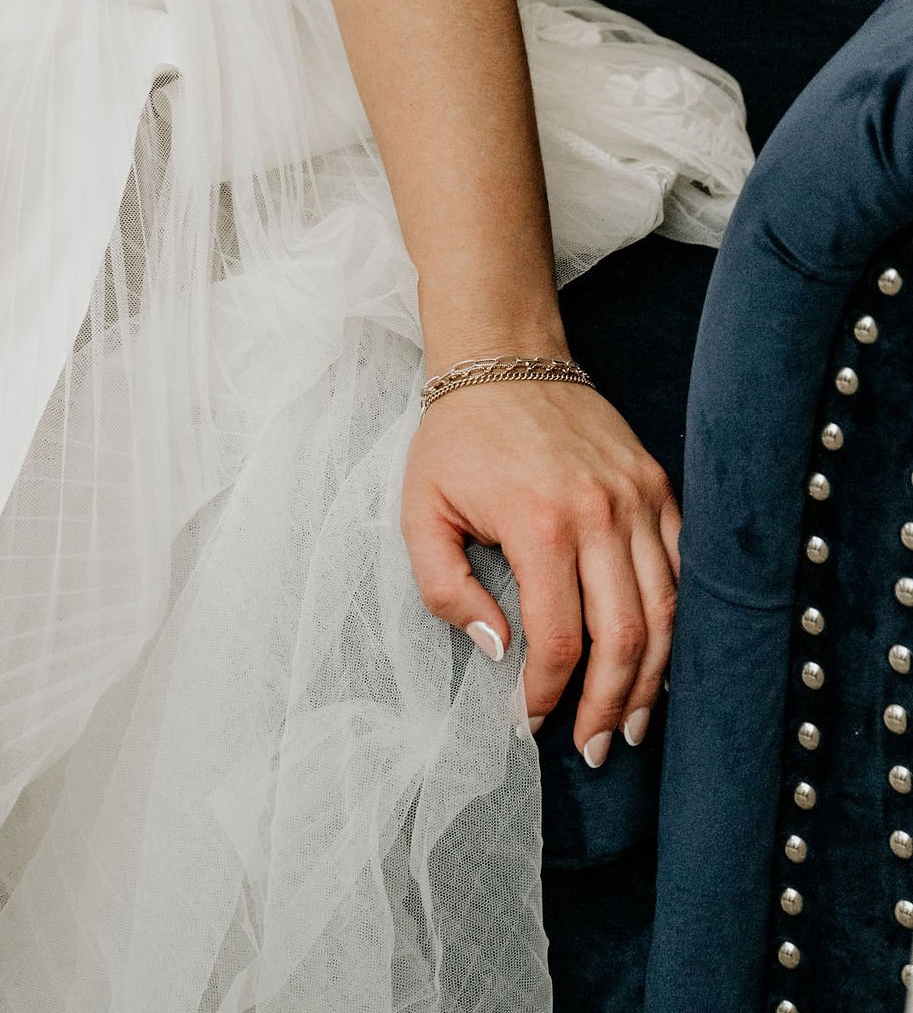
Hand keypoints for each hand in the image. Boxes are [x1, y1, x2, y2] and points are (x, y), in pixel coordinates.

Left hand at [400, 377, 680, 763]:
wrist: (503, 355)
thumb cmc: (457, 439)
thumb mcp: (419, 511)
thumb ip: (446, 587)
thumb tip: (496, 650)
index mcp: (538, 521)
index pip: (558, 638)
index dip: (546, 693)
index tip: (529, 723)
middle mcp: (599, 512)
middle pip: (626, 637)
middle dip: (613, 706)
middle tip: (599, 748)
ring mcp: (638, 497)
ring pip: (668, 611)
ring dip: (656, 679)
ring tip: (636, 723)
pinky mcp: (657, 484)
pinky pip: (685, 568)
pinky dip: (681, 621)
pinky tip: (665, 659)